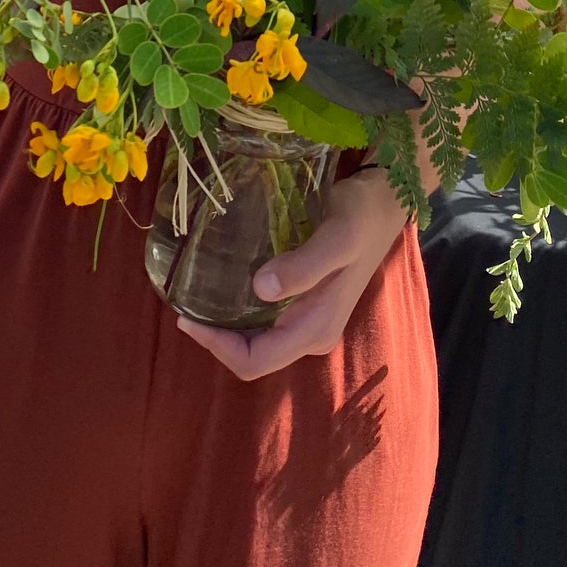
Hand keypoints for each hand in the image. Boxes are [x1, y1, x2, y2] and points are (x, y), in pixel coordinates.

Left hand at [176, 172, 408, 379]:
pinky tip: (222, 283)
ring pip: (256, 340)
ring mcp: (308, 322)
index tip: (186, 316)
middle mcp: (310, 335)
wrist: (383, 205)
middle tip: (183, 303)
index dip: (217, 347)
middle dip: (215, 338)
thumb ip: (304, 265)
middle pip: (252, 356)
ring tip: (195, 294)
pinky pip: (263, 321)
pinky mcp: (305, 305)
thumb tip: (260, 289)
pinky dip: (237, 310)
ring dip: (224, 326)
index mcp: (316, 328)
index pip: (256, 360)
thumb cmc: (360, 218)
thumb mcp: (337, 237)